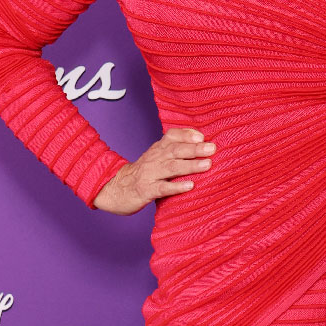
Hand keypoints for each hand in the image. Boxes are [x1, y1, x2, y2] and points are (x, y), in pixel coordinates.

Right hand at [92, 128, 215, 214]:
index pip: (172, 136)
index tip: (202, 136)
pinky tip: (189, 185)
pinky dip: (176, 186)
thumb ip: (174, 149)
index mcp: (157, 149)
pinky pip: (162, 188)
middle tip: (212, 148)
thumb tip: (201, 143)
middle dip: (195, 149)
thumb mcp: (156, 157)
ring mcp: (150, 174)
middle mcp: (154, 158)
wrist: (114, 188)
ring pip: (171, 167)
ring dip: (190, 165)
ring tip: (207, 164)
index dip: (186, 135)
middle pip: (175, 150)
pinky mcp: (146, 190)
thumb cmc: (143, 173)